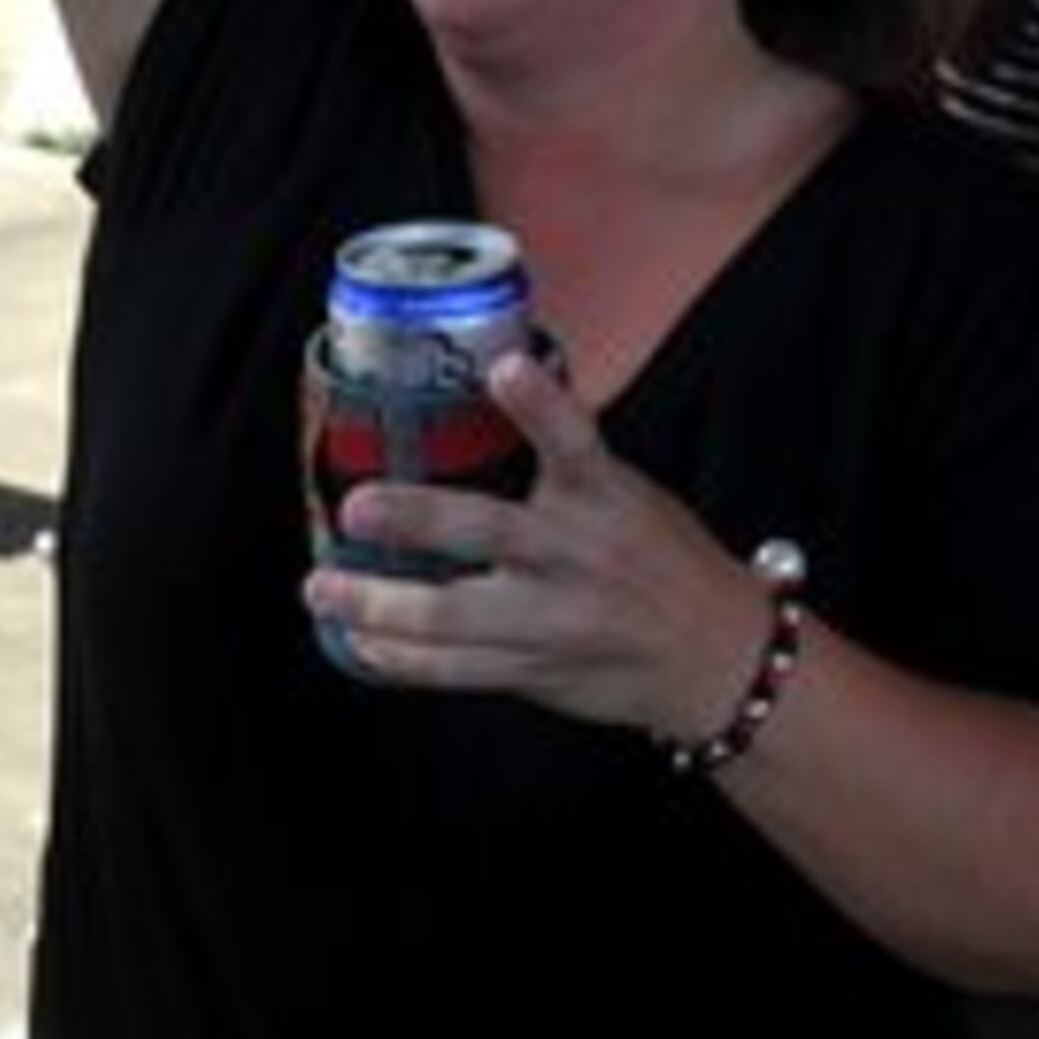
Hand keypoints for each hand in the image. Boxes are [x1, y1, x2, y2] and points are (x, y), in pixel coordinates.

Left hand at [302, 350, 776, 744]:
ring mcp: (554, 620)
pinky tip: (359, 641)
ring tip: (322, 590)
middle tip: (356, 506)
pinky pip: (455, 671)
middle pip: (490, 532)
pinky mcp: (537, 669)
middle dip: (417, 518)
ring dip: (378, 606)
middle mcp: (578, 556)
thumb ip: (565, 464)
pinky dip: (400, 658)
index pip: (575, 440)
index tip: (505, 367)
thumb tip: (492, 393)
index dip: (541, 404)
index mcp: (605, 499)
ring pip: (453, 617)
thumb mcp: (629, 496)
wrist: (716, 658)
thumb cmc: (663, 562)